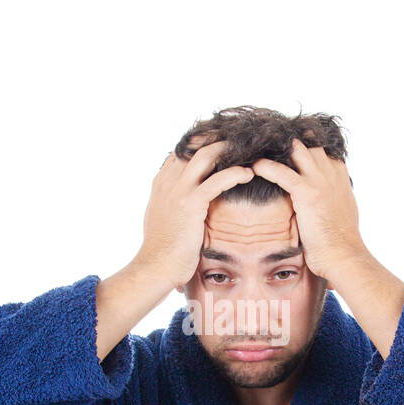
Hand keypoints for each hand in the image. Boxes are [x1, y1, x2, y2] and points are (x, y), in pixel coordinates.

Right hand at [137, 137, 253, 288]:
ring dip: (227, 149)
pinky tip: (248, 173)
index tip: (222, 138)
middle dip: (217, 137)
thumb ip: (170, 200)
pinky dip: (234, 173)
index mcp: (161, 182)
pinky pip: (217, 180)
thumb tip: (181, 197)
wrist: (155, 266)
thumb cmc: (161, 248)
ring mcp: (178, 191)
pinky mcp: (191, 204)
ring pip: (205, 155)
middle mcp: (168, 181)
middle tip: (239, 137)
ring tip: (247, 150)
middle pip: (193, 145)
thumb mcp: (161, 216)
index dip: (202, 141)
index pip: (182, 150)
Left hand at [250, 138, 365, 281]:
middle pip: (310, 144)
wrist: (343, 255)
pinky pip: (282, 172)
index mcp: (340, 177)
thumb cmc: (341, 239)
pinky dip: (267, 167)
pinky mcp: (307, 193)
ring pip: (297, 150)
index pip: (322, 150)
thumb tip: (327, 195)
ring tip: (260, 149)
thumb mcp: (343, 209)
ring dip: (278, 149)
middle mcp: (331, 174)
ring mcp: (320, 181)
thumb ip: (334, 195)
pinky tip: (255, 166)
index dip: (306, 145)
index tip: (289, 147)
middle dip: (290, 142)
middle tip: (269, 142)